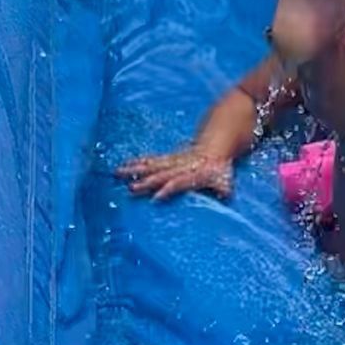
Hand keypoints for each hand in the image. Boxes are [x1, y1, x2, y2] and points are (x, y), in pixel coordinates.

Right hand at [116, 146, 234, 201]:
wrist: (215, 145)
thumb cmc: (220, 168)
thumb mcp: (225, 180)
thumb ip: (223, 189)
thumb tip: (225, 196)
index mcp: (193, 174)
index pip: (178, 183)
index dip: (168, 189)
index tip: (155, 198)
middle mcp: (179, 167)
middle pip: (160, 174)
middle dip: (145, 182)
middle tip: (131, 190)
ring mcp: (172, 162)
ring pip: (151, 165)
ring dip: (135, 170)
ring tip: (119, 173)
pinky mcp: (167, 159)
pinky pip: (150, 160)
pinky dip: (137, 162)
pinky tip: (125, 164)